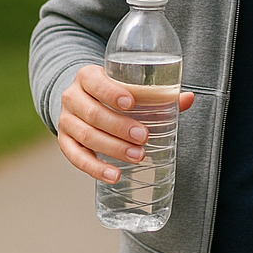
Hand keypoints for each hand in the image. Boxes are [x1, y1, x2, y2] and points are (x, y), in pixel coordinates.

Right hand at [57, 64, 193, 183]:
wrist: (82, 100)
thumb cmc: (112, 93)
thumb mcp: (127, 87)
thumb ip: (157, 94)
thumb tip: (187, 99)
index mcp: (87, 77)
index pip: (94, 82)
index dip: (111, 93)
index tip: (131, 103)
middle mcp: (72, 97)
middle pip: (93, 113)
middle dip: (119, 126)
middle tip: (143, 136)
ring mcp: (66, 121)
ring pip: (86, 136)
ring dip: (112, 148)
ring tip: (137, 156)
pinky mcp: (65, 142)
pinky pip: (76, 157)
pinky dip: (95, 168)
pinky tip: (114, 175)